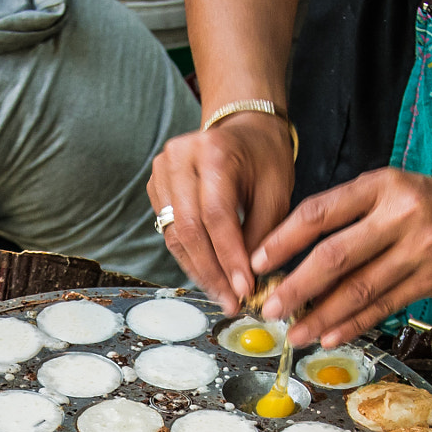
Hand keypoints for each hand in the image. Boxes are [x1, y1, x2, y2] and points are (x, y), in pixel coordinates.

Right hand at [147, 111, 294, 311]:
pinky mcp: (155, 186)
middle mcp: (179, 158)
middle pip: (189, 228)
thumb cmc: (265, 159)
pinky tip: (209, 276)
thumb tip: (246, 282)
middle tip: (231, 301)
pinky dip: (189, 257)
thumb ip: (262, 234)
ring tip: (222, 295)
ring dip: (199, 270)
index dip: (229, 257)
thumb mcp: (276, 192)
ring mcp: (161, 170)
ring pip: (175, 235)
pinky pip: (170, 231)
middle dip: (212, 272)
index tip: (244, 290)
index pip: (216, 215)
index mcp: (214, 152)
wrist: (243, 129)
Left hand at [258, 168, 431, 347]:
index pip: (320, 212)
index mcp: (380, 185)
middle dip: (296, 287)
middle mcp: (400, 214)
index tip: (257, 261)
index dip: (283, 239)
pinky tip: (331, 336)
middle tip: (270, 309)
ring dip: (322, 316)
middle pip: (336, 255)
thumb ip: (348, 214)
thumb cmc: (430, 200)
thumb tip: (292, 256)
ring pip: (360, 288)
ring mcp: (421, 248)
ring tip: (295, 334)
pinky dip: (354, 323)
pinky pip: (385, 305)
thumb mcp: (389, 188)